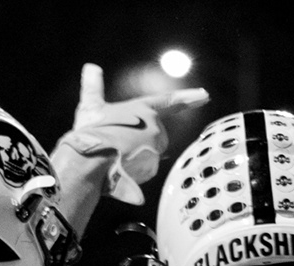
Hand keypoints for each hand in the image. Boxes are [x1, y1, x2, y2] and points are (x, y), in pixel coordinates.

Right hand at [57, 63, 209, 204]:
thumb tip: (90, 67)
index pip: (170, 102)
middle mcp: (154, 128)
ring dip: (134, 156)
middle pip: (152, 136)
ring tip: (115, 155)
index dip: (188, 97)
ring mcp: (155, 149)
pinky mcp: (152, 168)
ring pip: (148, 154)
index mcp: (143, 109)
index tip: (205, 95)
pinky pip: (144, 170)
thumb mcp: (90, 105)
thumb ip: (93, 87)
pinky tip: (119, 168)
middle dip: (137, 141)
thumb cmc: (91, 131)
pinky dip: (133, 170)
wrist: (89, 160)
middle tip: (115, 144)